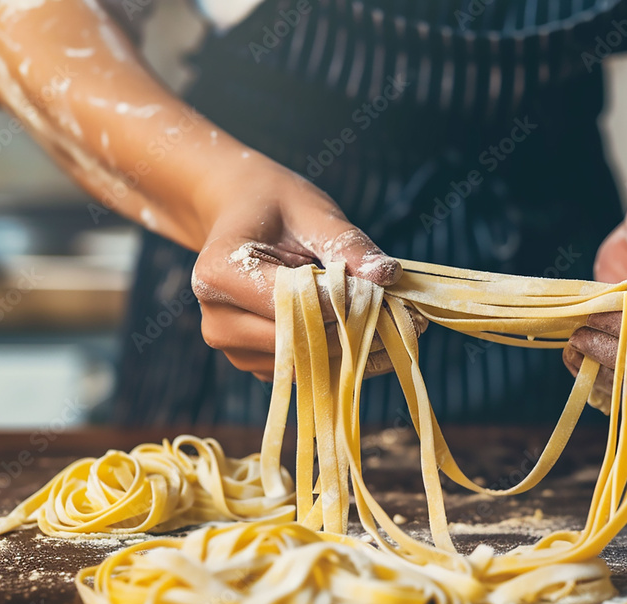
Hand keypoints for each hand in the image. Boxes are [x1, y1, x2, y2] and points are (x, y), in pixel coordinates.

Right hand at [190, 163, 415, 381]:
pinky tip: (375, 337)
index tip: (390, 297)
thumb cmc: (276, 207)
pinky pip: (308, 373)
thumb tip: (387, 277)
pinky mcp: (257, 365)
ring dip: (355, 349)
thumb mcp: (313, 212)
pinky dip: (345, 358)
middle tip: (408, 316)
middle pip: (298, 342)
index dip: (342, 303)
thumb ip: (348, 245)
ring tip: (396, 323)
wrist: (240, 218)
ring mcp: (234, 349)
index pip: (290, 303)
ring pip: (307, 365)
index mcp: (218, 275)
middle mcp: (218, 320)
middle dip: (356, 331)